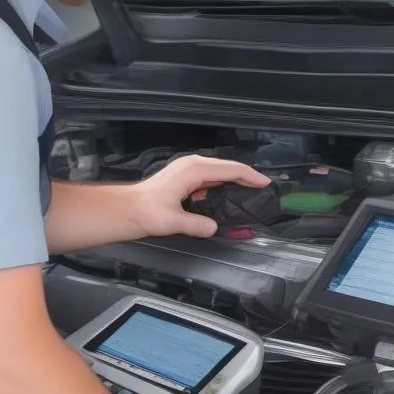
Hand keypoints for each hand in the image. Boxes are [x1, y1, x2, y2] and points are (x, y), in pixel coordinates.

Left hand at [130, 155, 270, 238]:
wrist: (127, 208)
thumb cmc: (146, 212)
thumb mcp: (172, 222)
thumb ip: (196, 225)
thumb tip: (214, 228)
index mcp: (193, 170)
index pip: (229, 169)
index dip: (250, 176)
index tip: (266, 183)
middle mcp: (192, 164)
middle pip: (227, 166)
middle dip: (246, 175)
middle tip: (263, 187)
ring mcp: (188, 168)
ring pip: (219, 170)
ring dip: (235, 177)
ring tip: (251, 189)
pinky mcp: (184, 175)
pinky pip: (211, 175)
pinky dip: (223, 181)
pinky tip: (229, 193)